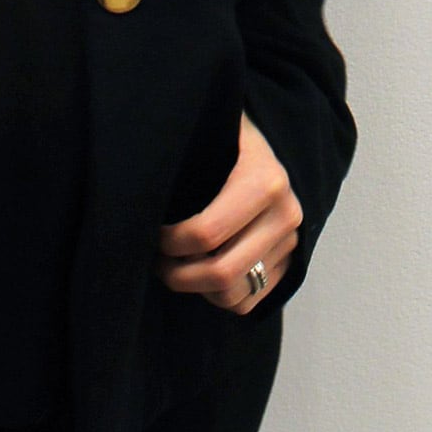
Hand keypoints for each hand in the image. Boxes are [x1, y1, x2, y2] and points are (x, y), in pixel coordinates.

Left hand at [157, 113, 300, 316]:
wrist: (271, 144)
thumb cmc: (230, 136)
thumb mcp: (214, 130)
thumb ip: (188, 147)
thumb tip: (139, 176)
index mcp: (266, 181)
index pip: (206, 233)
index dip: (169, 242)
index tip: (153, 231)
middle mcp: (286, 215)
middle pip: (221, 272)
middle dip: (178, 273)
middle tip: (158, 258)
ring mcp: (292, 243)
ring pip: (233, 295)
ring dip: (196, 287)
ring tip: (177, 264)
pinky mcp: (291, 264)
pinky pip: (247, 302)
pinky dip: (217, 296)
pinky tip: (203, 269)